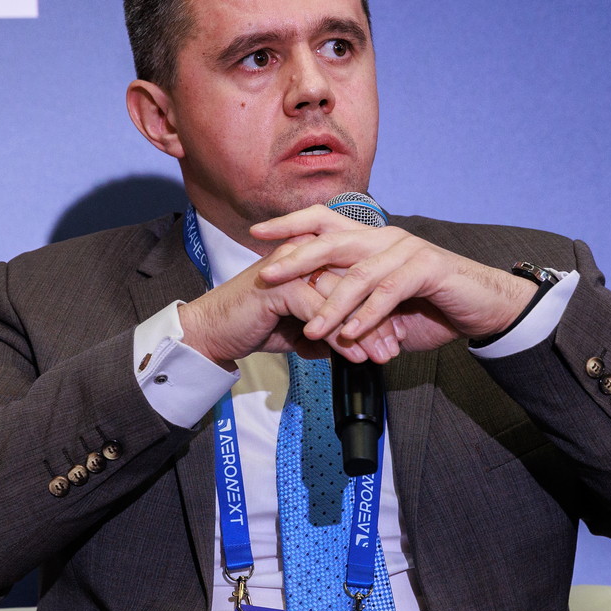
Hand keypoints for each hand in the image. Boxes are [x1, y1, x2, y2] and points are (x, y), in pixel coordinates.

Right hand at [177, 253, 402, 368]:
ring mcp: (293, 266)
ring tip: (382, 356)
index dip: (380, 304)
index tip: (397, 334)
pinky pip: (322, 312)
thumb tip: (358, 348)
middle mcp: (305, 252)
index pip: (357, 274)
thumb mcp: (300, 326)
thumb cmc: (255, 324)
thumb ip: (328, 328)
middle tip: (395, 347)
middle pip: (356, 282)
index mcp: (312, 254)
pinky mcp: (282, 286)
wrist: (212, 331)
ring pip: (343, 297)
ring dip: (366, 329)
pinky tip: (354, 357)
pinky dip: (341, 337)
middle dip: (380, 317)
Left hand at [249, 206, 536, 359]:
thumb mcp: (384, 308)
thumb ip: (352, 307)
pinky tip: (352, 334)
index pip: (324, 221)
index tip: (256, 234)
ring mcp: (407, 250)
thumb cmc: (432, 307)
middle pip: (331, 240)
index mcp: (372, 239)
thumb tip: (313, 323)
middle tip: (267, 276)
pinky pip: (389, 293)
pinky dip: (368, 315)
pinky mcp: (427, 268)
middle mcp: (386, 237)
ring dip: (331, 304)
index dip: (290, 225)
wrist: (484, 307)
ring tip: (311, 328)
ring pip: (358, 274)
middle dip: (295, 257)